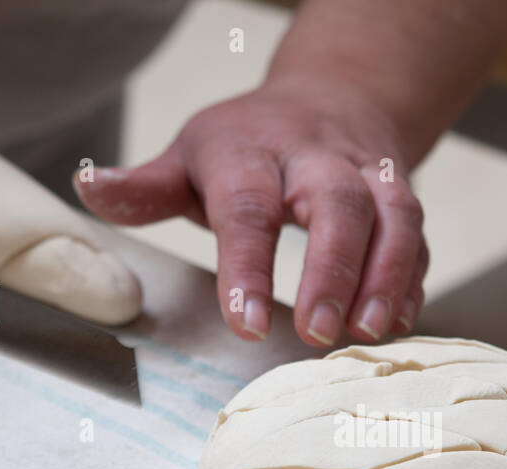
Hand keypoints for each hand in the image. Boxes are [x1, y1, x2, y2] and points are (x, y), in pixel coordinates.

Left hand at [75, 76, 427, 346]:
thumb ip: (145, 186)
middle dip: (332, 269)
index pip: (248, 207)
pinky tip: (400, 323)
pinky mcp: (403, 201)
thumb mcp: (191, 155)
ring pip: (394, 215)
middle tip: (316, 332)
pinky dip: (413, 280)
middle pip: (337, 204)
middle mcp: (318, 159)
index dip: (247, 265)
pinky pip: (418, 237)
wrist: (332, 98)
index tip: (241, 321)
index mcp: (252, 153)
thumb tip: (89, 189)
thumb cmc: (249, 145)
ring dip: (387, 275)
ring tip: (370, 332)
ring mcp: (368, 177)